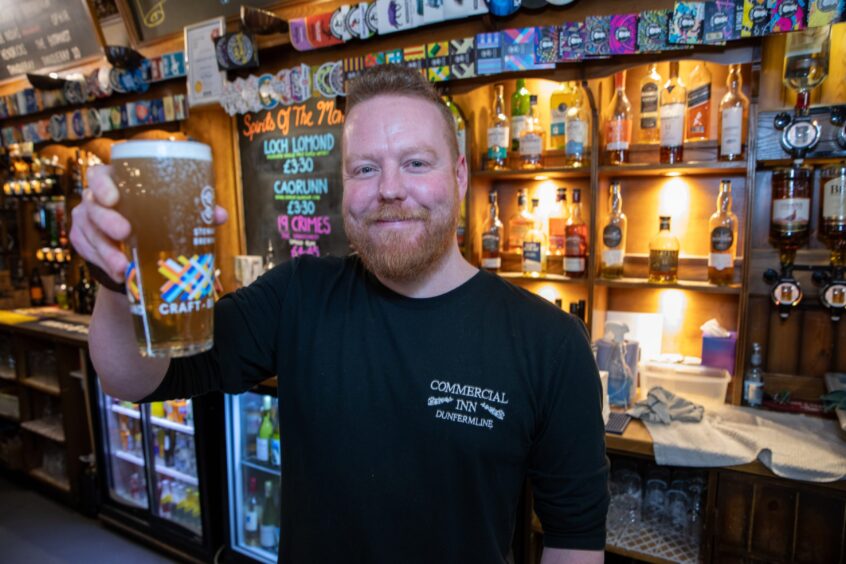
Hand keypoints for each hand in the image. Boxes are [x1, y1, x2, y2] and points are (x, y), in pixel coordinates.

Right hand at [70, 165, 228, 282]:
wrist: (136, 241)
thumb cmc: (154, 215)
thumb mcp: (172, 209)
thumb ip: (194, 209)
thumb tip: (219, 215)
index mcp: (117, 182)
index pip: (99, 174)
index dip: (101, 184)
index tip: (113, 198)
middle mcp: (96, 199)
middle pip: (93, 206)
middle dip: (107, 221)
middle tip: (126, 234)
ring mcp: (87, 221)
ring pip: (88, 233)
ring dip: (105, 251)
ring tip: (123, 266)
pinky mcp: (84, 242)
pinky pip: (88, 252)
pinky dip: (103, 263)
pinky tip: (119, 273)